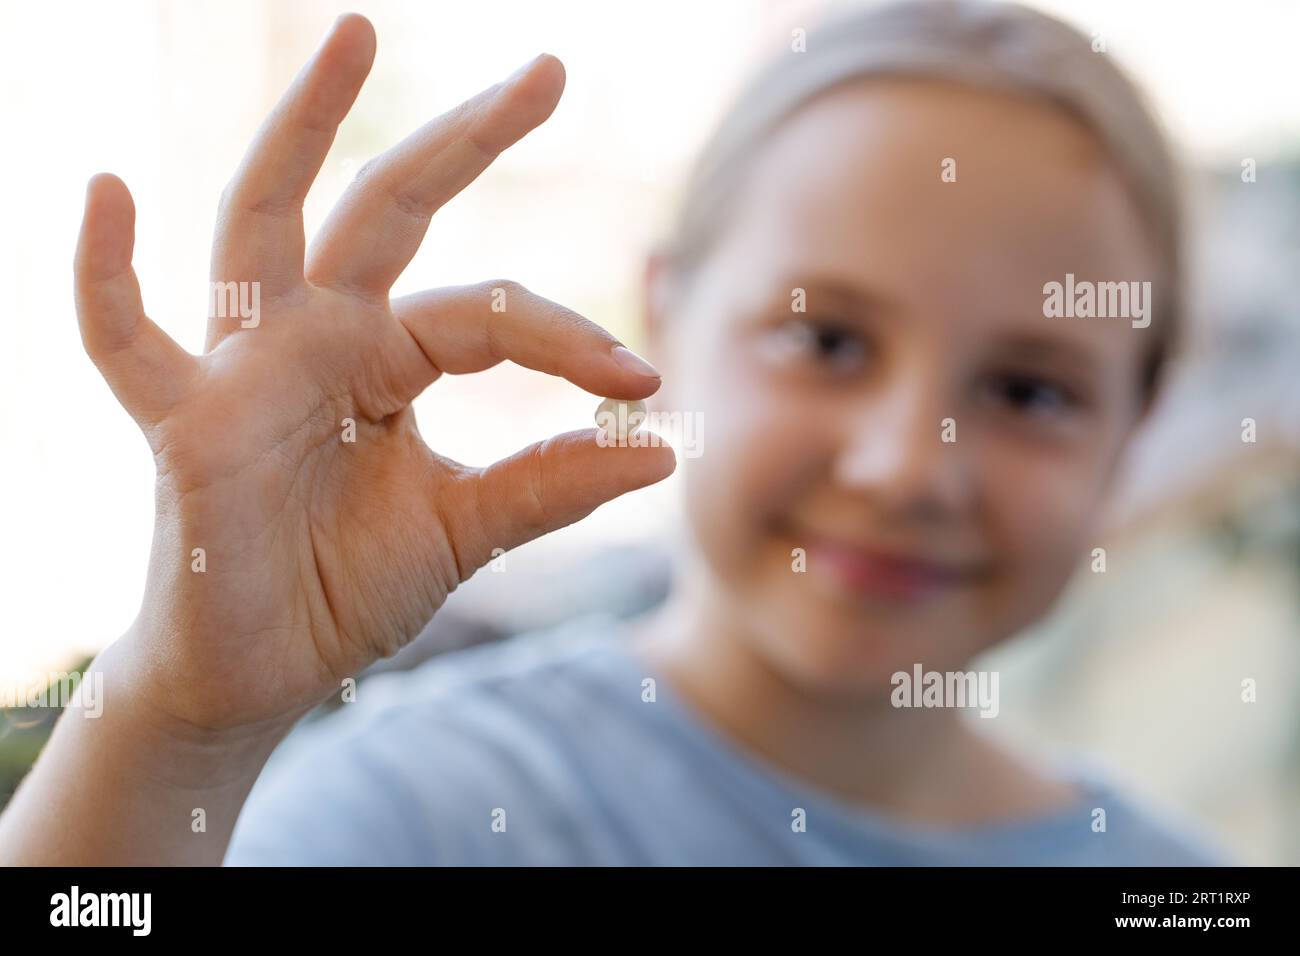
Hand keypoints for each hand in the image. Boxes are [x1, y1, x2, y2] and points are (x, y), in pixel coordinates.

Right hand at [73, 14, 673, 736]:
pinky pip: (124, 341)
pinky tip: (105, 192)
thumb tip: (662, 451)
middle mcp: (320, 338)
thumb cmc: (349, 588)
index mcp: (389, 357)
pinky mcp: (184, 423)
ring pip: (266, 221)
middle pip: (390, 209)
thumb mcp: (467, 528)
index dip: (571, 340)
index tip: (645, 383)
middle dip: (465, 140)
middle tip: (547, 71)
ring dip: (303, 128)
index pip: (490, 314)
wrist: (267, 674)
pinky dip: (104, 274)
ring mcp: (247, 368)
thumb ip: (551, 483)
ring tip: (355, 36)